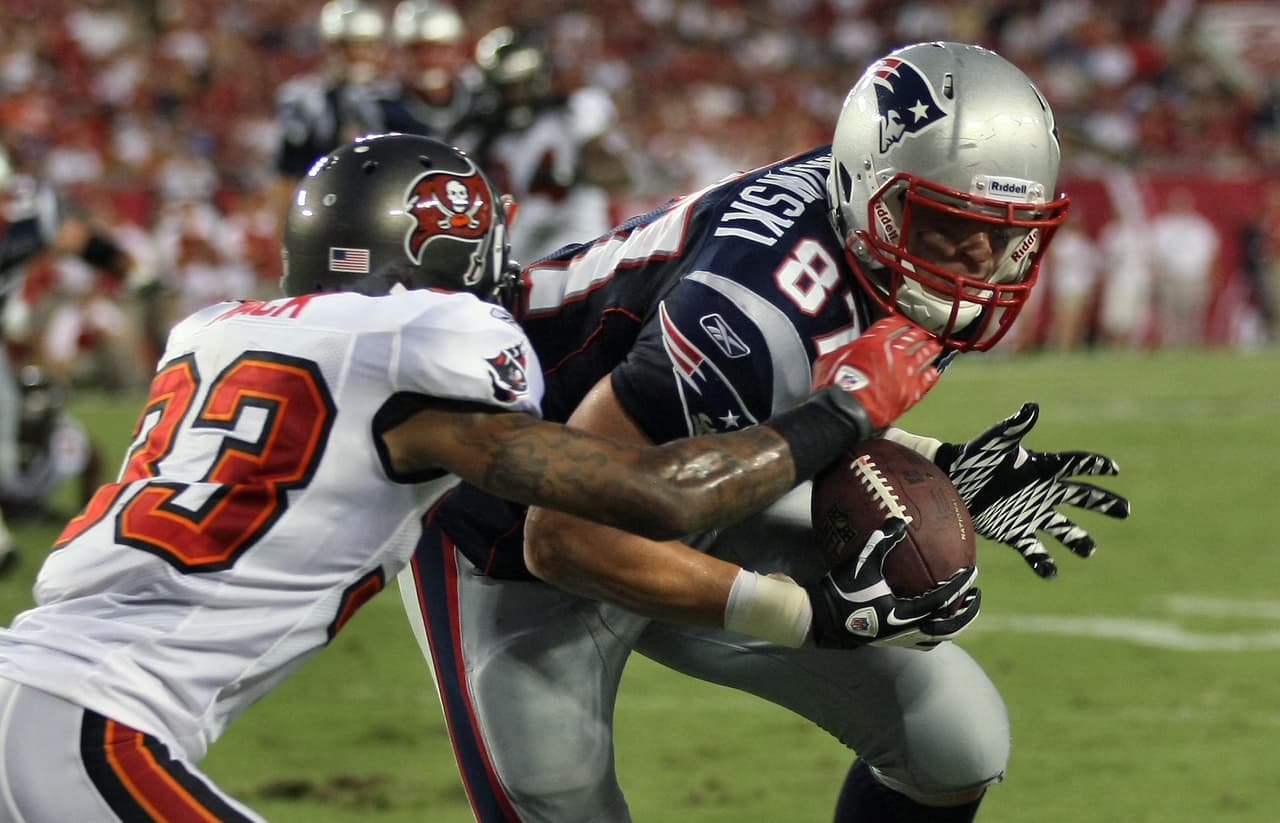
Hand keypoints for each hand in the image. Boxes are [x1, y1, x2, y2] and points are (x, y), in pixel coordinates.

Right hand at [805, 519, 980, 649]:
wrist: (823, 618)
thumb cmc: (842, 589)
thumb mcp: (862, 561)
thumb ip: (882, 540)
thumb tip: (899, 520)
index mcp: (904, 613)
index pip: (942, 601)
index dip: (959, 587)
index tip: (972, 573)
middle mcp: (906, 630)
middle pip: (948, 628)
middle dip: (966, 613)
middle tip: (976, 595)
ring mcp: (900, 639)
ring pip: (937, 638)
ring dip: (952, 625)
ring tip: (959, 610)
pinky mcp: (892, 641)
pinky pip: (921, 641)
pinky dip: (933, 632)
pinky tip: (931, 619)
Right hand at [809, 316, 942, 440]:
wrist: (846, 410)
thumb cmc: (835, 387)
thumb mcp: (828, 360)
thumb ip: (842, 352)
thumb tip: (841, 353)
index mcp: (872, 342)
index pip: (891, 324)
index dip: (898, 321)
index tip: (902, 322)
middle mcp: (892, 352)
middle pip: (911, 337)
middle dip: (917, 333)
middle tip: (921, 332)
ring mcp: (905, 371)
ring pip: (923, 355)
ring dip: (929, 349)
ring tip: (934, 347)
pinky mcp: (911, 391)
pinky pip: (927, 379)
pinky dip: (931, 375)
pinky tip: (934, 372)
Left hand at [935, 402, 1130, 578]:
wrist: (949, 481)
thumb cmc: (973, 457)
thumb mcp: (995, 441)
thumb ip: (1015, 427)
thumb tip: (1032, 407)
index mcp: (1041, 468)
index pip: (1075, 465)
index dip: (1095, 465)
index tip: (1114, 469)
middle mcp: (1041, 491)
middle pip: (1080, 497)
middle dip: (1103, 503)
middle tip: (1124, 510)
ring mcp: (1030, 513)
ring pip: (1063, 528)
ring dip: (1077, 539)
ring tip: (1089, 550)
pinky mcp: (1014, 531)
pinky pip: (1034, 550)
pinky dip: (1043, 562)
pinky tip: (1052, 573)